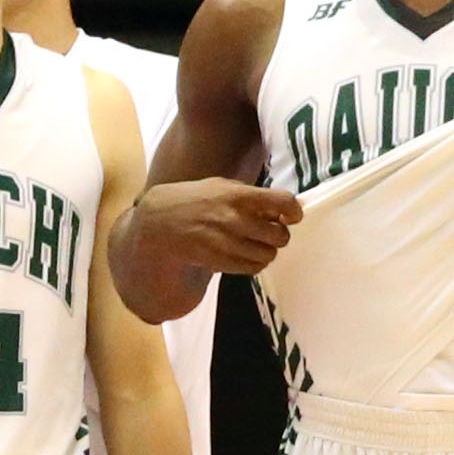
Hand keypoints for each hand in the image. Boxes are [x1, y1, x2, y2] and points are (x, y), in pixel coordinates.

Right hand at [128, 174, 302, 276]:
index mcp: (237, 195)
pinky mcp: (219, 262)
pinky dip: (254, 263)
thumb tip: (288, 206)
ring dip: (266, 251)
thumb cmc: (195, 200)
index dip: (294, 212)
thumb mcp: (221, 186)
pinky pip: (253, 268)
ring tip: (254, 243)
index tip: (292, 216)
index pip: (283, 203)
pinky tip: (245, 254)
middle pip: (280, 235)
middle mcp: (234, 219)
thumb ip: (253, 195)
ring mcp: (227, 243)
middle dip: (279, 234)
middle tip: (270, 231)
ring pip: (268, 255)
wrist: (160, 224)